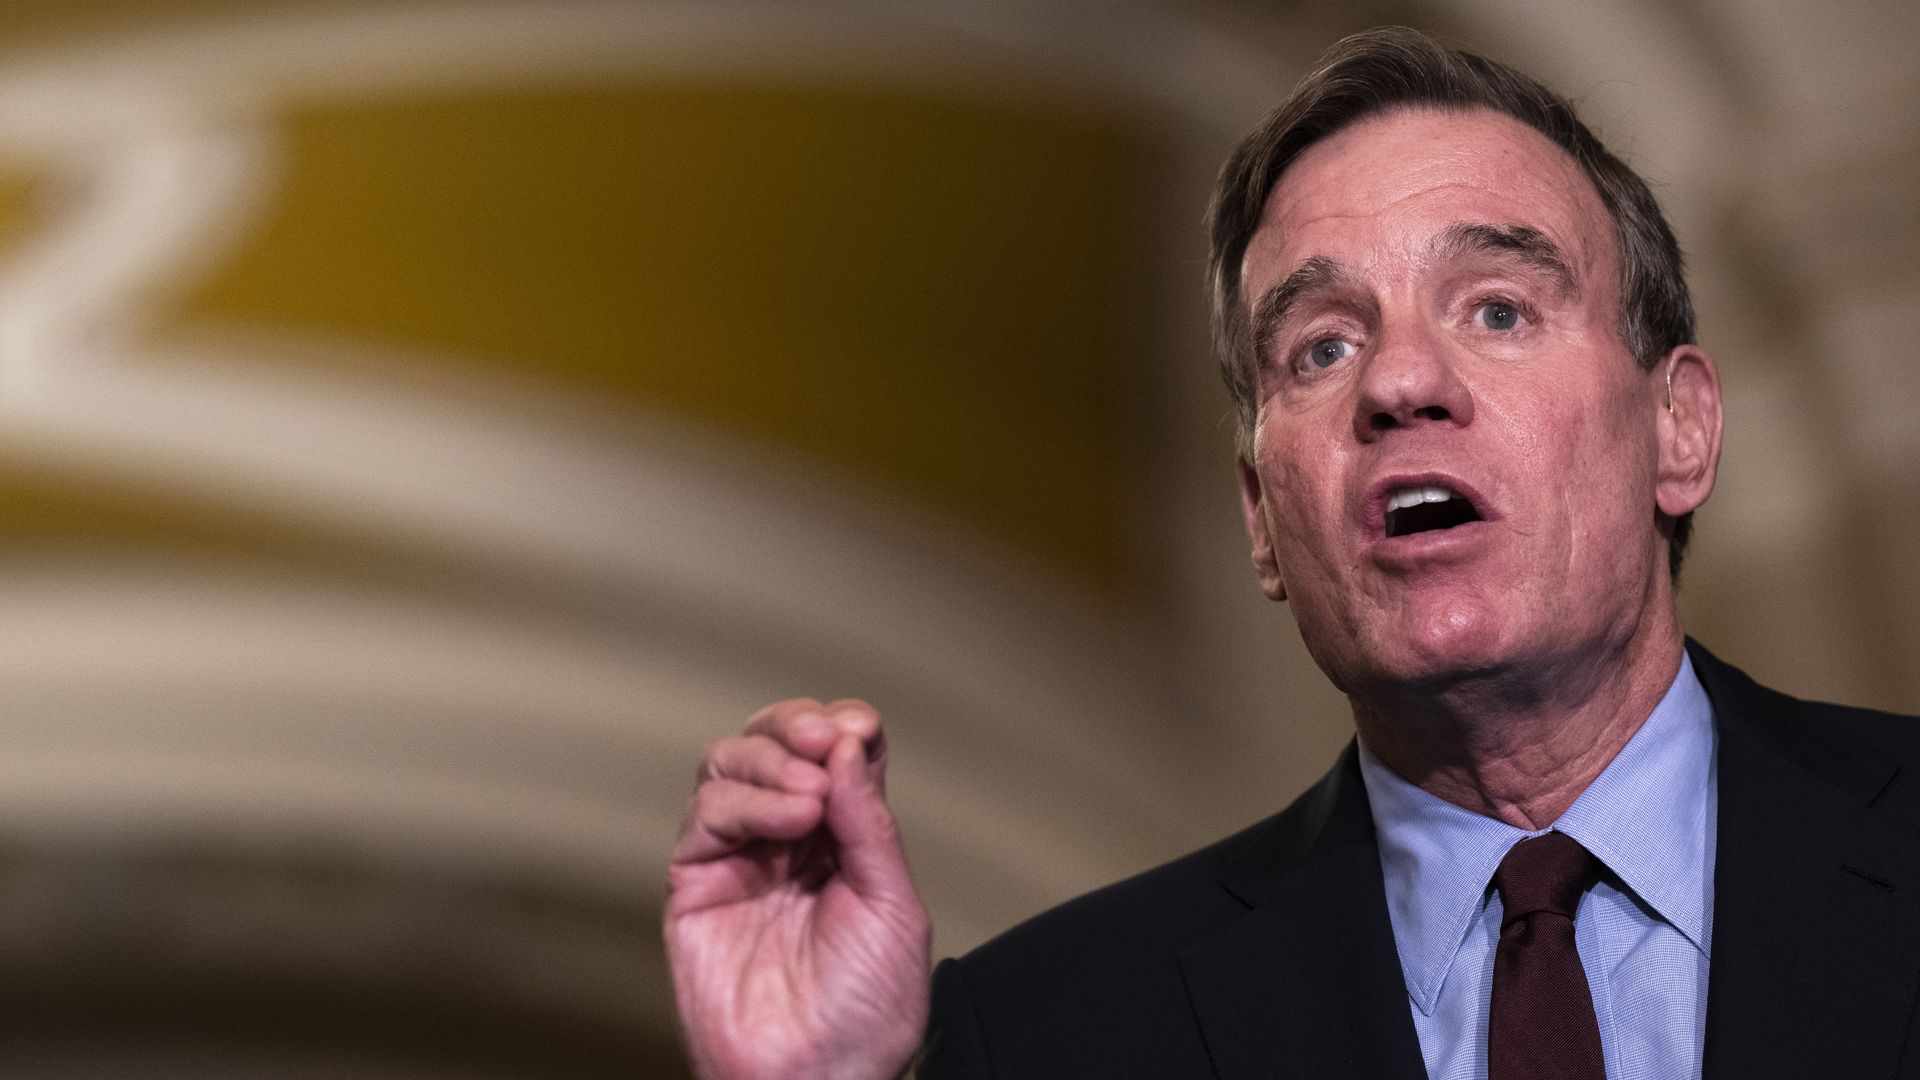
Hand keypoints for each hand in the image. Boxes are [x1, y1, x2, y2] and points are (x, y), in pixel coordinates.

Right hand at [666, 699, 930, 1079]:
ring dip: (771, 762)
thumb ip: (869, 823)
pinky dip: (746, 802)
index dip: (842, 727)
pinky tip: (788, 819)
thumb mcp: (894, 906)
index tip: (857, 727)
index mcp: (844, 841)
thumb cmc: (864, 1013)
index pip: (835, 754)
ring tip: (809, 797)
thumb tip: (848, 747)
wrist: (819, 1077)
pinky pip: (705, 818)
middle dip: (797, 726)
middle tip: (823, 738)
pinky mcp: (696, 885)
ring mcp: (739, 860)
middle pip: (775, 743)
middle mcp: (787, 841)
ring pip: (729, 764)